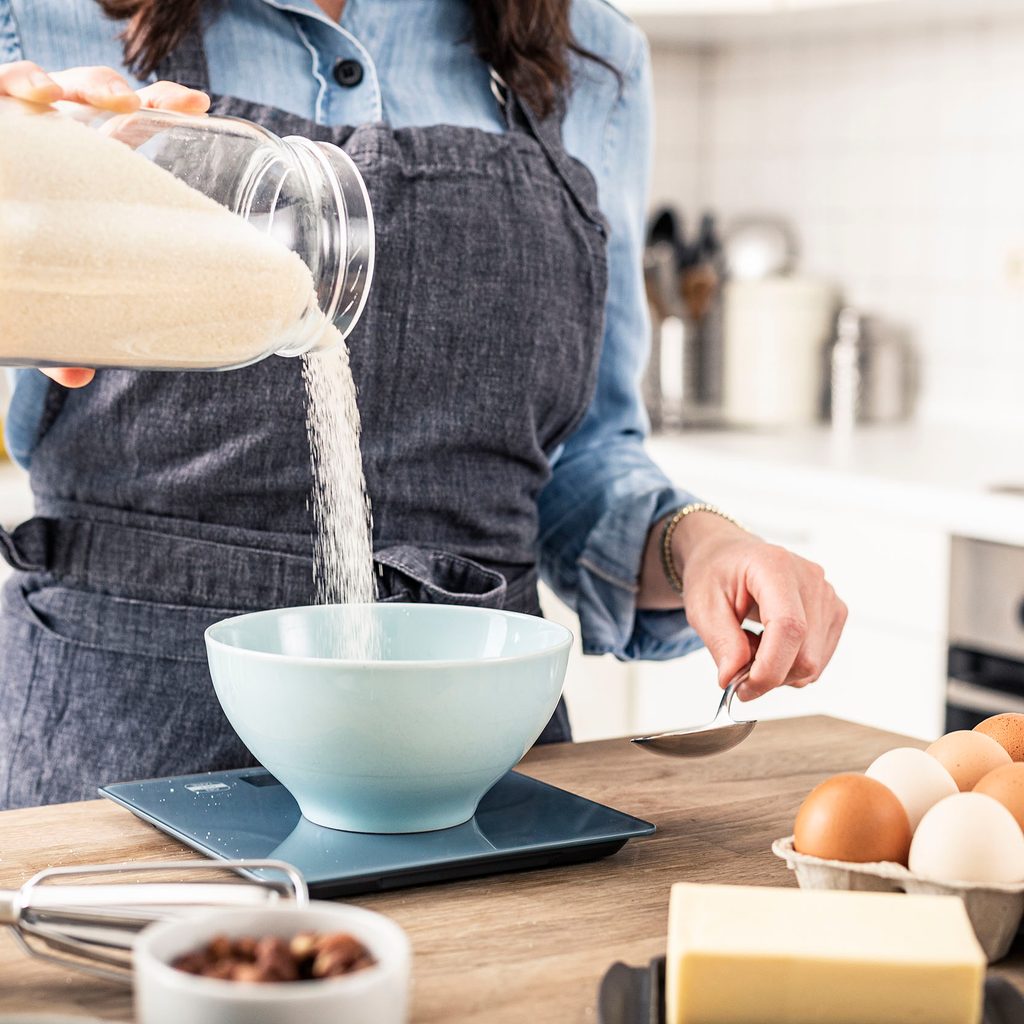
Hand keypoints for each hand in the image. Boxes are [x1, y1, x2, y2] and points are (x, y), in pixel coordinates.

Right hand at [0, 60, 210, 388]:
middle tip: (131, 108)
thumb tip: (80, 377)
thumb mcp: (47, 299)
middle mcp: (53, 144)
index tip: (197, 104)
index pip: (129, 127)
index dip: (162, 107)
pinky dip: (12, 80)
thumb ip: (64, 331)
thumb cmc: (21, 268)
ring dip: (68, 82)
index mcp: (88, 170)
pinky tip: (27, 91)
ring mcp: (19, 132)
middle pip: (92, 98)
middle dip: (114, 91)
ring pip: (45, 82)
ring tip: (77, 101)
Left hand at [640, 511, 846, 699]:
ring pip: (813, 664)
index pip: (789, 627)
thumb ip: (720, 642)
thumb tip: (733, 678)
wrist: (731, 556)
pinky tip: (769, 644)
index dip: (770, 667)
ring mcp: (828, 597)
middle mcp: (811, 579)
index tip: (742, 688)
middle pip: (805, 654)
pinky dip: (789, 665)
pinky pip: (816, 661)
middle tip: (735, 667)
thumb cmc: (716, 573)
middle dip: (768, 675)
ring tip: (750, 644)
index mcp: (775, 566)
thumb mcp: (702, 605)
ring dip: (777, 671)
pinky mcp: (834, 614)